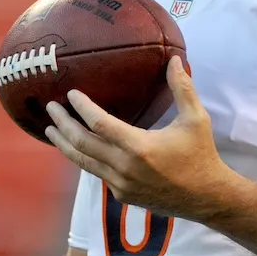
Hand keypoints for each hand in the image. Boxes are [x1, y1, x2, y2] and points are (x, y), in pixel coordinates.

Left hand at [45, 56, 231, 221]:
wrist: (205, 196)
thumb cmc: (201, 154)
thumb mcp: (196, 119)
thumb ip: (183, 88)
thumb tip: (176, 59)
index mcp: (139, 146)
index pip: (99, 124)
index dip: (82, 107)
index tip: (71, 94)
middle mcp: (124, 167)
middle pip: (81, 143)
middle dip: (62, 124)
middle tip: (50, 108)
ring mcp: (120, 184)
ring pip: (82, 162)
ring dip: (64, 144)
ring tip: (51, 129)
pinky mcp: (122, 194)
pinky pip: (97, 173)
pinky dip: (85, 158)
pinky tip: (80, 148)